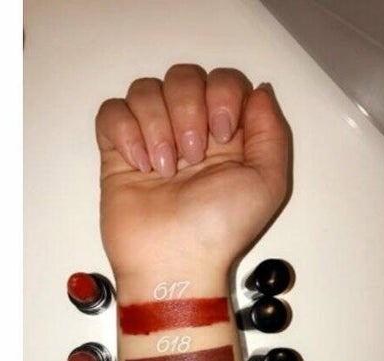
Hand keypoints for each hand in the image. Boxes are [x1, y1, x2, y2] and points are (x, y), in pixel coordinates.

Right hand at [95, 64, 289, 281]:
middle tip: (191, 157)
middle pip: (183, 76)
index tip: (221, 136)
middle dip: (187, 110)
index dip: (222, 95)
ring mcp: (152, 140)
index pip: (224, 80)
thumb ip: (271, 131)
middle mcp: (190, 132)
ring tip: (163, 170)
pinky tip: (138, 164)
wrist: (173, 261)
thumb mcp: (267, 182)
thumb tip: (258, 92)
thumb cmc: (219, 230)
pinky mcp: (119, 153)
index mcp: (227, 136)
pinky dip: (124, 131)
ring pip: (145, 89)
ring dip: (155, 126)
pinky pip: (112, 112)